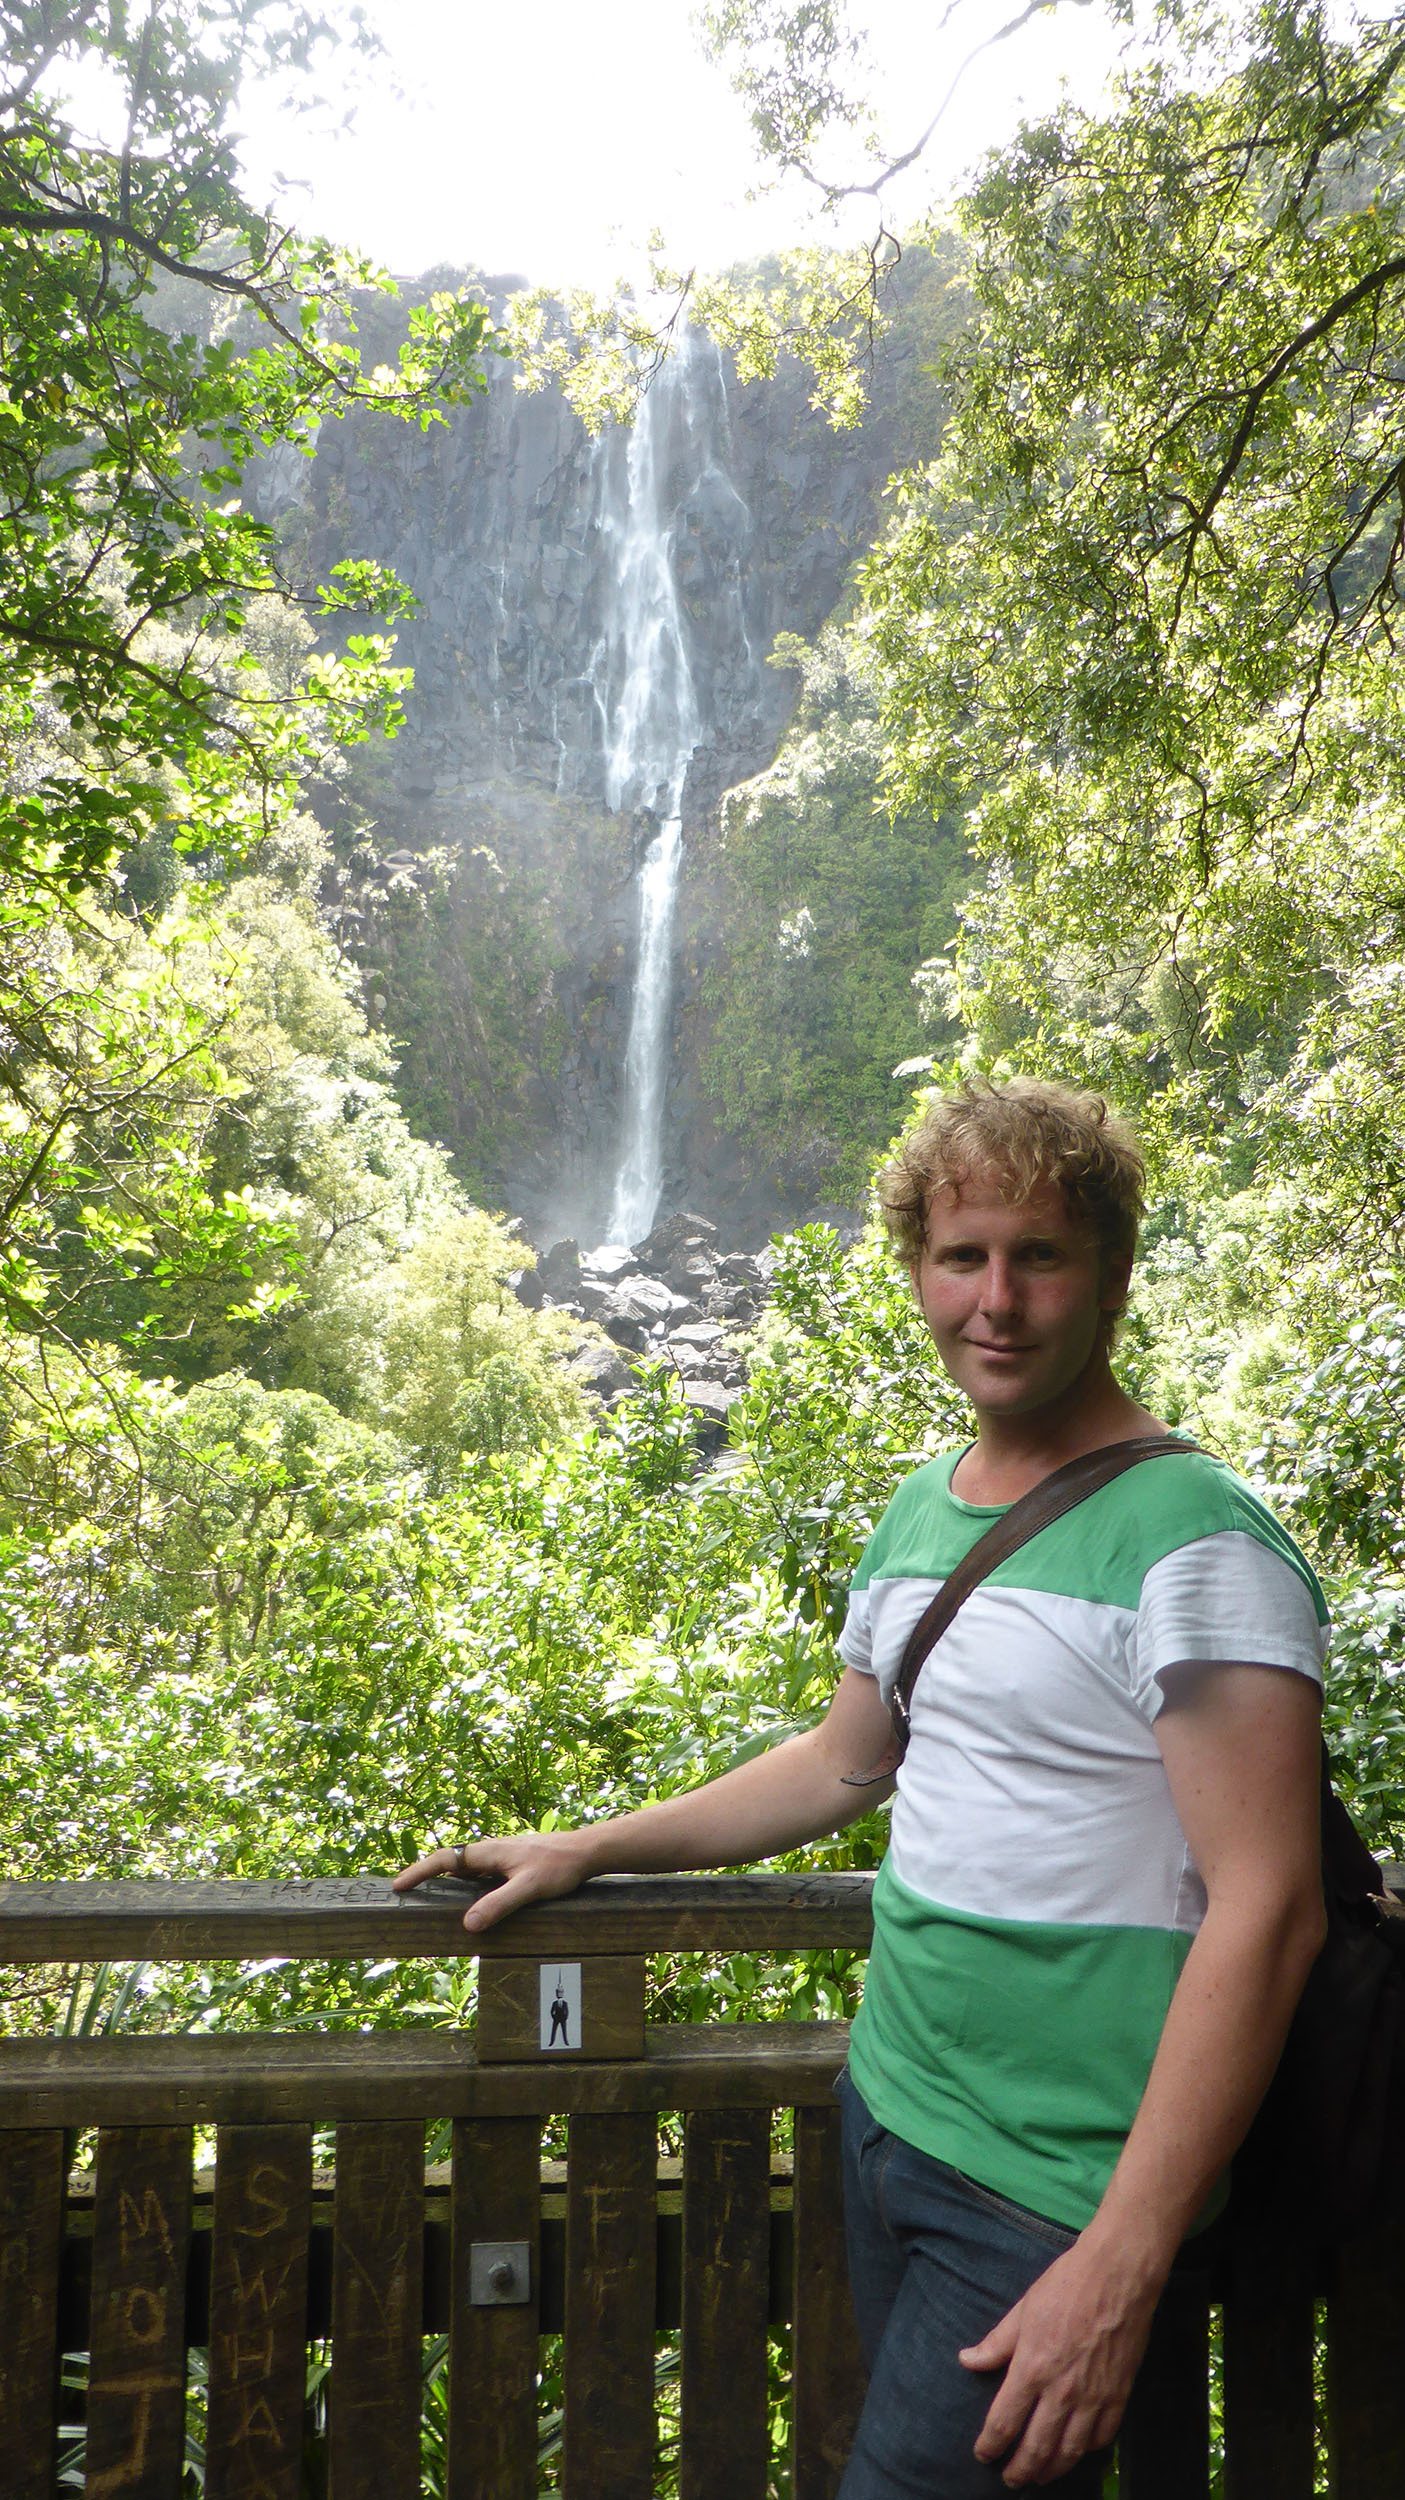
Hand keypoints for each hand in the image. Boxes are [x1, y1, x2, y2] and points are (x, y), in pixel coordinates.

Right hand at [392, 1830, 597, 1932]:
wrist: (586, 1851)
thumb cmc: (559, 1866)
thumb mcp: (528, 1888)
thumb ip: (499, 1904)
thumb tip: (468, 1924)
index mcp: (488, 1852)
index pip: (444, 1859)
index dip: (419, 1872)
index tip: (398, 1885)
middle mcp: (491, 1852)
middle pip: (450, 1862)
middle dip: (426, 1875)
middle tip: (406, 1892)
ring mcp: (502, 1858)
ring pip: (466, 1868)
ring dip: (446, 1880)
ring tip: (429, 1897)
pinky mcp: (512, 1864)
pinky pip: (480, 1874)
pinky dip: (465, 1884)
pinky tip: (470, 1899)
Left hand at [958, 2235, 1161, 2486]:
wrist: (1117, 2275)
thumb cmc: (1066, 2285)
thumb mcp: (1022, 2310)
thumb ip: (996, 2343)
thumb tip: (967, 2361)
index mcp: (1032, 2368)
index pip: (1005, 2421)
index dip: (991, 2444)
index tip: (983, 2454)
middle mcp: (1061, 2391)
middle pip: (1036, 2447)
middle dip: (1020, 2469)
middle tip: (1010, 2479)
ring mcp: (1093, 2397)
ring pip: (1070, 2451)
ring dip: (1051, 2470)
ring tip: (1040, 2477)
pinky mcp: (1119, 2395)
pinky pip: (1102, 2437)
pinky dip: (1087, 2451)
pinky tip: (1077, 2452)